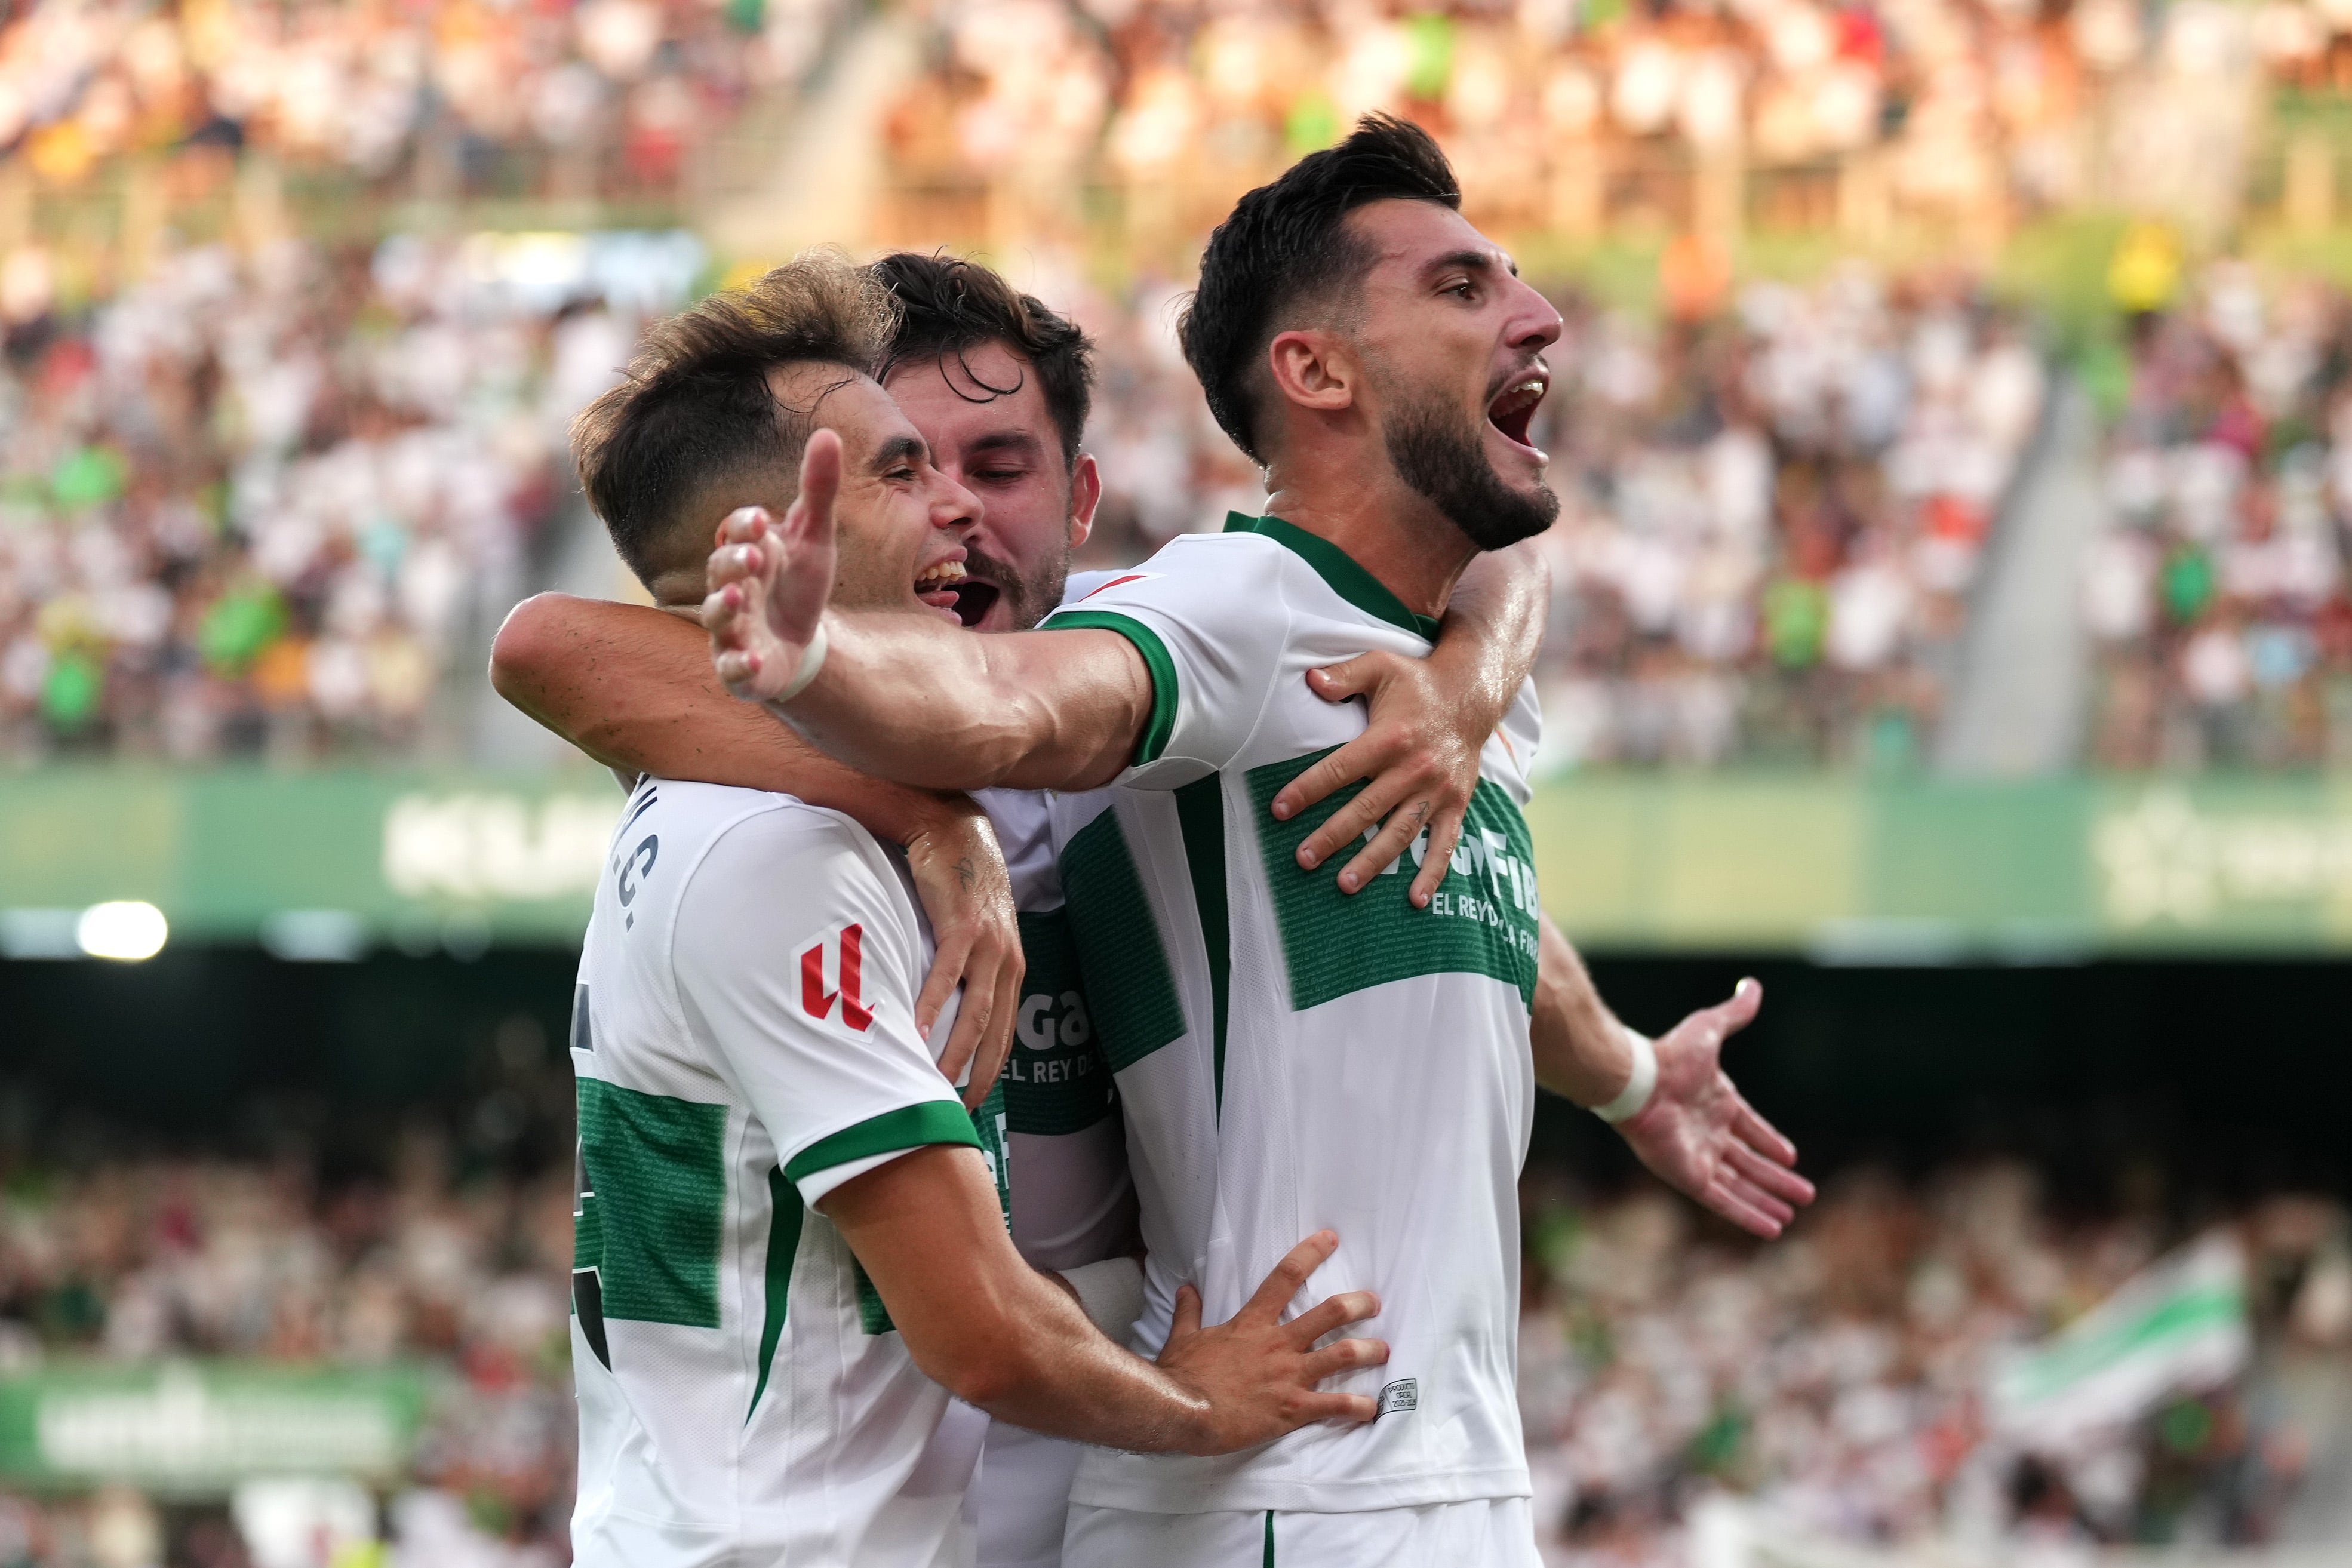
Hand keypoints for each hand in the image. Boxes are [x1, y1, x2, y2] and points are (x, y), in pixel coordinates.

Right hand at [706, 430, 841, 700]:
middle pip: (721, 570)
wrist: (799, 646)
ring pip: (717, 617)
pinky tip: (754, 660)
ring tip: (740, 599)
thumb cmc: (799, 586)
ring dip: (725, 609)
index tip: (762, 520)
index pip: (735, 532)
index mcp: (749, 554)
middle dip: (734, 563)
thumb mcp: (816, 539)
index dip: (744, 527)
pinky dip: (740, 665)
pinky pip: (732, 669)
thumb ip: (818, 491)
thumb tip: (829, 433)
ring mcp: (731, 630)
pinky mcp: (740, 668)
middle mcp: (732, 588)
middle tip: (756, 558)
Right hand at [903, 800, 1022, 1110]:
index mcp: (1012, 967)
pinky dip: (932, 1007)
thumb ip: (965, 968)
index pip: (1004, 1032)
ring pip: (975, 1013)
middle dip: (976, 1076)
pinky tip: (917, 1032)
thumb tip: (941, 1007)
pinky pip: (947, 976)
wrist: (955, 828)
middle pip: (994, 1033)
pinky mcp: (963, 926)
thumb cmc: (960, 881)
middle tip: (954, 1110)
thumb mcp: (973, 931)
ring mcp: (989, 945)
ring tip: (933, 1082)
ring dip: (954, 1052)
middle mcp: (1008, 961)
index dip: (990, 1070)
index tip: (971, 1102)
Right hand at [1155, 1230, 1387, 1455]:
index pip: (1285, 1276)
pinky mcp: (1293, 1408)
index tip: (1331, 1239)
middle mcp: (1278, 1344)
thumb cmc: (1181, 1376)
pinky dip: (1358, 1406)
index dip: (1311, 1253)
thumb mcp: (1183, 1338)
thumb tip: (1185, 1290)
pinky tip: (1372, 1408)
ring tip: (1383, 1350)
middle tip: (1374, 1303)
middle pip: (1329, 1313)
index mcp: (1252, 1323)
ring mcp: (1289, 1375)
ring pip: (1342, 1354)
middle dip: (1358, 1305)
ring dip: (1368, 1351)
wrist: (1182, 1412)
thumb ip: (1189, 1313)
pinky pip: (1335, 1406)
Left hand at [1270, 650, 1495, 907]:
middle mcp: (1414, 768)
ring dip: (1373, 861)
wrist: (1474, 692)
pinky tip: (1414, 900)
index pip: (1340, 769)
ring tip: (1344, 885)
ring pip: (1401, 832)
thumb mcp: (1380, 665)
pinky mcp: (1457, 803)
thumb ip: (1344, 675)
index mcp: (1390, 738)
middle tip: (1302, 859)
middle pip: (1366, 809)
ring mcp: (1437, 789)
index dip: (1307, 790)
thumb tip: (1309, 680)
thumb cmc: (1418, 681)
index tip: (1278, 810)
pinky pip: (1444, 844)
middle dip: (1333, 836)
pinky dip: (1432, 873)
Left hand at [1619, 979, 1815, 1239]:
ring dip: (1766, 1201)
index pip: (1749, 1128)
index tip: (1791, 1157)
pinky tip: (1771, 1228)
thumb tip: (1752, 985)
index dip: (1769, 1142)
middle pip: (1749, 1162)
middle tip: (1805, 1194)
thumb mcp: (1711, 1028)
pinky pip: (1724, 1201)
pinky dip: (1747, 1215)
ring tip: (1792, 1215)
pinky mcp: (1691, 1176)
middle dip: (1776, 1179)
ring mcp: (1700, 1157)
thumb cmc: (1672, 1055)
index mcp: (1717, 1103)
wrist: (1639, 1081)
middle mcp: (1709, 1133)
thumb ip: (1734, 1012)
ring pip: (1740, 1185)